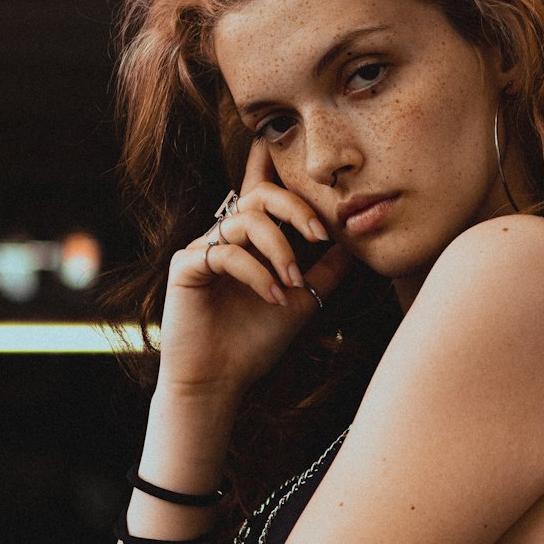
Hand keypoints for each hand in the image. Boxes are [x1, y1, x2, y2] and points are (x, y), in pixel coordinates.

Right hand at [155, 145, 351, 395]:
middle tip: (320, 235)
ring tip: (293, 283)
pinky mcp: (186, 267)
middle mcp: (225, 236)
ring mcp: (202, 248)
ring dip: (278, 250)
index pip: (264, 188)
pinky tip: (272, 297)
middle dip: (295, 208)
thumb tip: (357, 240)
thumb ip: (326, 270)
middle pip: (260, 193)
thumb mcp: (303, 300)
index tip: (310, 161)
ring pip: (245, 221)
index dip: (277, 162)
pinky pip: (224, 252)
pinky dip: (255, 273)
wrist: (220, 381)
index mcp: (250, 238)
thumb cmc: (255, 341)